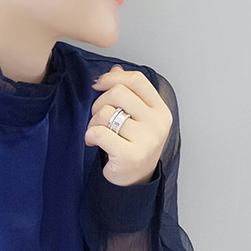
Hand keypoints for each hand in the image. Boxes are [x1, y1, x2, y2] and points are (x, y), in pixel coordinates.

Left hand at [85, 64, 172, 185]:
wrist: (134, 181)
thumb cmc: (132, 145)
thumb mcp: (135, 117)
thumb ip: (127, 93)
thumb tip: (114, 69)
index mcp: (160, 110)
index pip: (136, 80)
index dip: (113, 78)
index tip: (98, 84)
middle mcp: (157, 123)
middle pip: (118, 93)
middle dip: (99, 102)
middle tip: (97, 117)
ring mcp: (146, 140)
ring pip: (106, 113)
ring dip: (93, 122)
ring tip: (96, 133)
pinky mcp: (130, 155)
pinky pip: (99, 132)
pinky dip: (90, 135)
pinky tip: (93, 143)